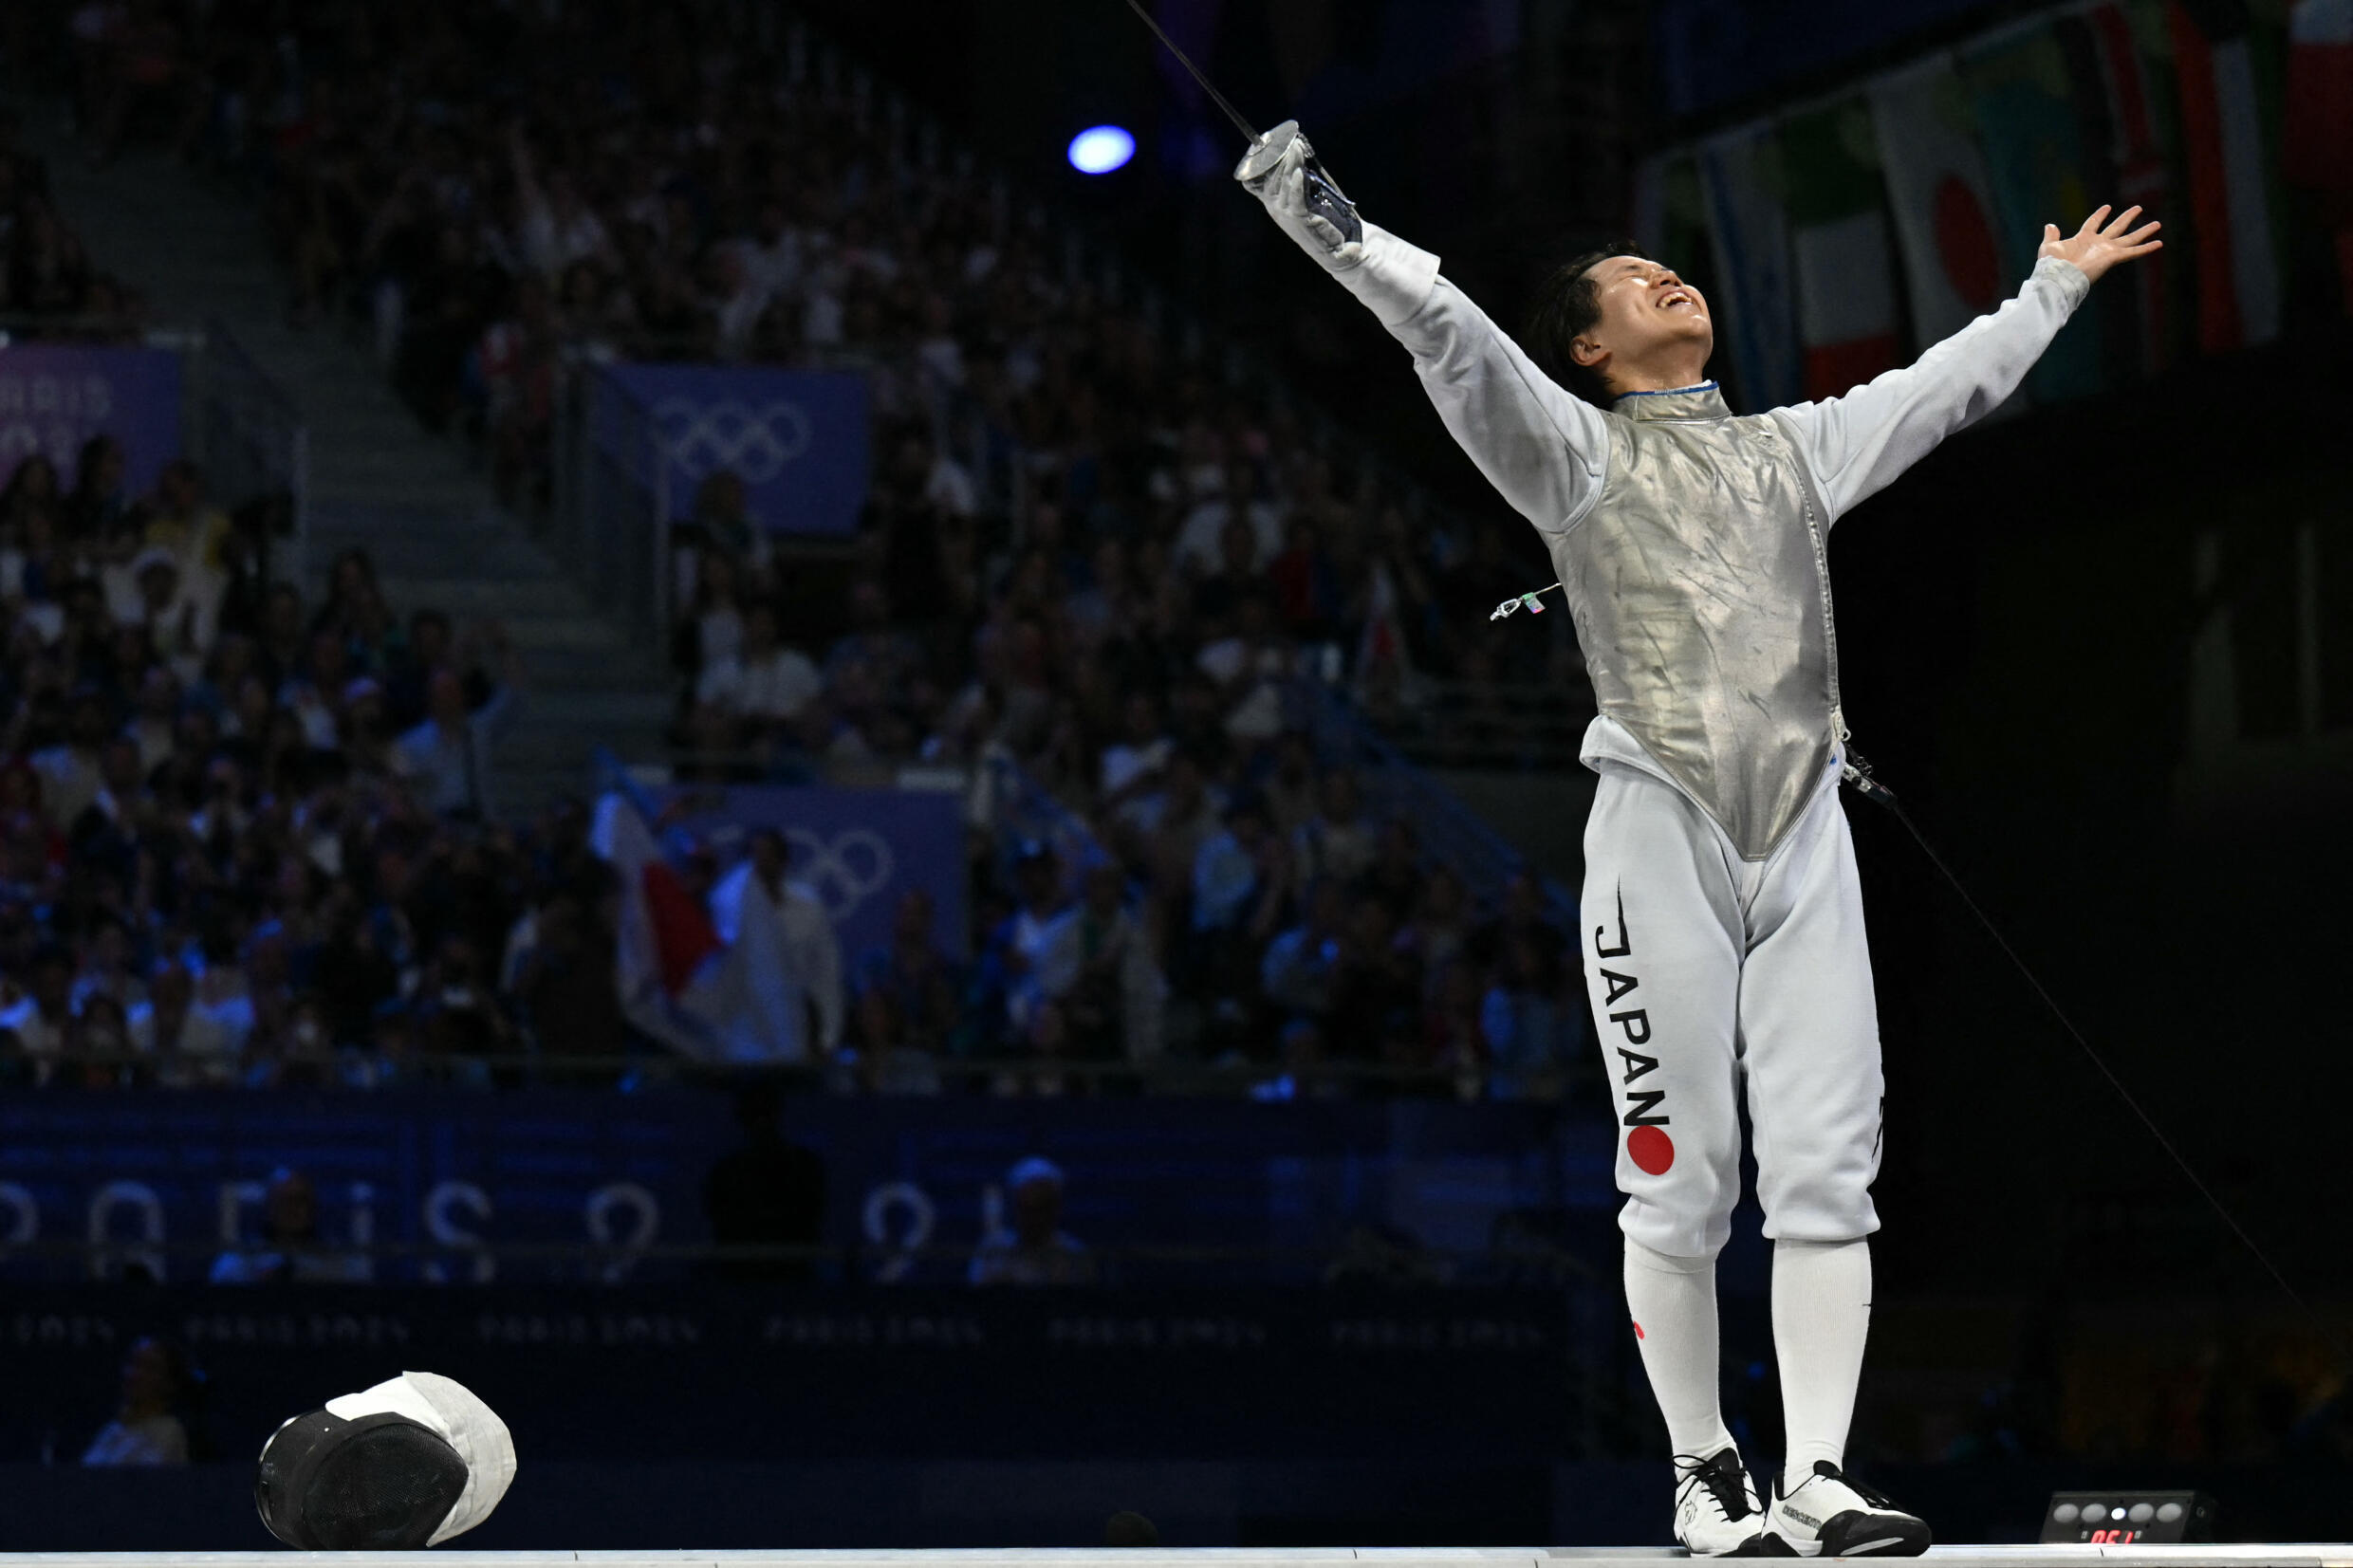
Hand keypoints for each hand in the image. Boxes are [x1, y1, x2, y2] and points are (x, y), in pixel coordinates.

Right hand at [1239, 130, 1361, 270]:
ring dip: (1291, 165)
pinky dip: (1297, 185)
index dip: (1258, 165)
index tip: (1268, 146)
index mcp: (1274, 204)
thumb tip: (1299, 152)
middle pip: (1271, 179)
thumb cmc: (1327, 222)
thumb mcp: (1309, 198)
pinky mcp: (1301, 221)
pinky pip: (1296, 199)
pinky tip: (1301, 172)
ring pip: (1284, 186)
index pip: (1255, 183)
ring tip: (1297, 149)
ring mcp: (1286, 216)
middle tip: (1289, 142)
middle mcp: (1276, 210)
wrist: (1341, 249)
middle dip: (1279, 158)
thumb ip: (1301, 181)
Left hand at [2038, 204, 2162, 284]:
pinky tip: (2158, 243)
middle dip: (2127, 218)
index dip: (2100, 215)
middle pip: (2116, 227)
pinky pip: (2133, 251)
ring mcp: (2107, 251)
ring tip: (2157, 223)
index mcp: (2082, 239)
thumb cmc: (2051, 265)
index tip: (2107, 207)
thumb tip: (2050, 225)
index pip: (2093, 223)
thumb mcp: (2049, 246)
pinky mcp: (2113, 257)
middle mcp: (2097, 244)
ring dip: (2143, 231)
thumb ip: (2051, 235)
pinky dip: (2146, 248)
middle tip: (2138, 208)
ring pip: (2129, 238)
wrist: (2058, 278)